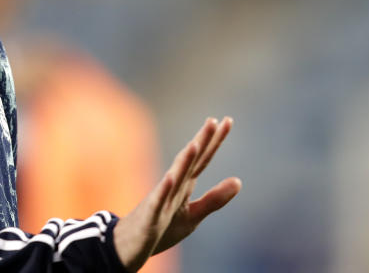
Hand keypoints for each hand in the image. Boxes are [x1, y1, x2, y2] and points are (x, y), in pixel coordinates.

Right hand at [113, 117, 240, 271]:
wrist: (129, 247)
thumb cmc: (161, 228)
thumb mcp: (193, 215)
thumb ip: (214, 199)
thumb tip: (239, 181)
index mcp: (185, 184)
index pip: (202, 159)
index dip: (215, 141)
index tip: (228, 121)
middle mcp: (173, 186)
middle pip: (190, 161)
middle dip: (201, 141)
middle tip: (212, 121)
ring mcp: (161, 199)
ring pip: (174, 177)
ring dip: (183, 161)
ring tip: (194, 144)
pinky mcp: (150, 217)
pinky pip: (157, 202)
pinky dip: (163, 190)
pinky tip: (170, 177)